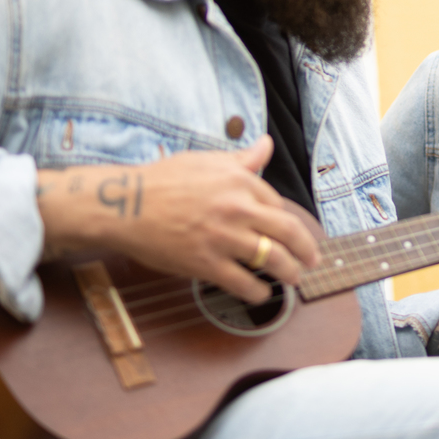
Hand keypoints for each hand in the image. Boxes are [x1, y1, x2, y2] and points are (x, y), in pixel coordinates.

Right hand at [37, 135, 318, 304]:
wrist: (126, 204)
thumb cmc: (164, 180)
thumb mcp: (207, 160)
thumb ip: (242, 158)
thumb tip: (266, 145)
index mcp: (240, 181)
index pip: (278, 203)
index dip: (285, 220)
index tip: (289, 231)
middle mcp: (238, 208)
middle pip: (288, 232)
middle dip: (306, 249)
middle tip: (312, 260)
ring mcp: (224, 237)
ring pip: (273, 259)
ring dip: (290, 272)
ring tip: (294, 278)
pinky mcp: (207, 263)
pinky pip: (243, 283)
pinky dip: (258, 292)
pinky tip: (262, 293)